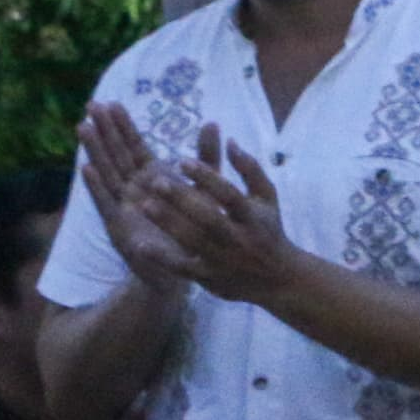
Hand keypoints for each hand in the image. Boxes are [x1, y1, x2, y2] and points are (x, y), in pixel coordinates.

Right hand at [78, 103, 197, 290]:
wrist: (186, 267)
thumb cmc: (194, 228)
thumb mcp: (205, 188)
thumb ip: (207, 158)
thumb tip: (212, 123)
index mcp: (153, 177)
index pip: (134, 146)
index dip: (123, 126)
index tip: (112, 102)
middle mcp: (134, 188)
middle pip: (117, 154)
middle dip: (104, 130)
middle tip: (91, 104)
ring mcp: (124, 206)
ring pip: (107, 173)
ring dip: (95, 151)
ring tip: (83, 127)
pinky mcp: (119, 226)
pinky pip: (106, 203)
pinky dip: (96, 186)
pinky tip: (85, 169)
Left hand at [127, 127, 305, 305]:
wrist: (278, 279)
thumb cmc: (268, 229)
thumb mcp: (267, 198)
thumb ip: (250, 169)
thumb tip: (229, 141)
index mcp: (252, 217)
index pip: (229, 195)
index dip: (207, 178)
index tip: (183, 161)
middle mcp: (238, 239)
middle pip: (209, 219)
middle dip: (183, 200)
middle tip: (157, 181)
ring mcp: (223, 260)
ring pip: (193, 242)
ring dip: (169, 224)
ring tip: (145, 204)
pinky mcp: (209, 278)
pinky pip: (183, 269)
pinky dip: (162, 259)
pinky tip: (142, 245)